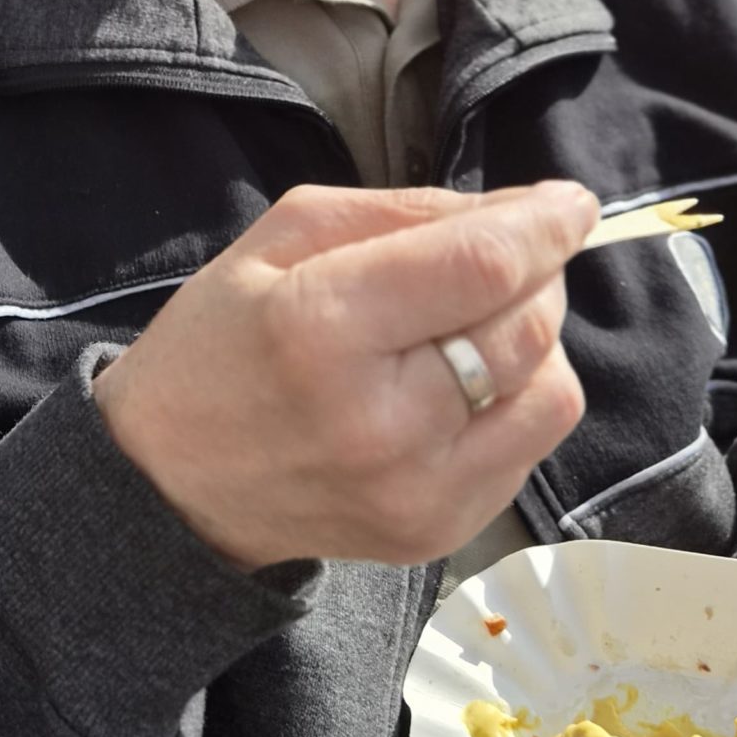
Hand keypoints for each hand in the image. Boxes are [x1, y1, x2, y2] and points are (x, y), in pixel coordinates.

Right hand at [95, 179, 598, 568]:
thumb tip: (524, 211)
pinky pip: (529, 448)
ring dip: (534, 343)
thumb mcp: (284, 237)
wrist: (166, 485)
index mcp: (323, 326)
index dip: (546, 223)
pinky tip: (454, 389)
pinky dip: (514, 401)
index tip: (569, 202)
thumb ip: (408, 212)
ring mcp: (414, 491)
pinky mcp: (436, 533)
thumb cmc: (222, 341)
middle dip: (539, 274)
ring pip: (552, 392)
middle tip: (505, 258)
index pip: (485, 265)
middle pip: (529, 325)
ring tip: (473, 328)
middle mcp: (379, 420)